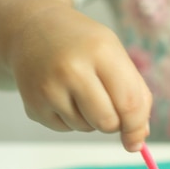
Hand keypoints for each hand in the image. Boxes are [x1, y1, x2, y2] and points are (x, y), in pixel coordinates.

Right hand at [9, 5, 151, 150]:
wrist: (31, 28)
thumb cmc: (82, 44)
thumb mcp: (114, 54)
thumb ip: (135, 94)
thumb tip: (138, 139)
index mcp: (101, 51)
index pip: (129, 103)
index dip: (136, 127)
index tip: (136, 140)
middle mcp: (72, 69)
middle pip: (107, 123)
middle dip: (114, 123)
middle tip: (107, 105)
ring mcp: (49, 88)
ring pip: (86, 128)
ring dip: (90, 118)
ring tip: (78, 90)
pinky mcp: (33, 105)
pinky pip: (65, 129)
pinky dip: (70, 119)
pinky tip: (61, 94)